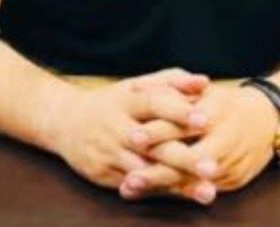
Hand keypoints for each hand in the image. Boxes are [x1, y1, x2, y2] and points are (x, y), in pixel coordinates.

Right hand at [47, 68, 209, 190]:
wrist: (66, 122)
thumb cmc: (115, 102)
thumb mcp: (137, 86)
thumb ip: (171, 81)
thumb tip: (205, 82)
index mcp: (127, 100)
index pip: (154, 104)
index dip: (178, 112)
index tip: (205, 120)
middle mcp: (117, 127)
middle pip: (153, 144)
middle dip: (183, 158)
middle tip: (213, 167)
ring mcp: (110, 153)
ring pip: (146, 171)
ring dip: (177, 183)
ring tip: (207, 192)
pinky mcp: (104, 175)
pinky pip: (136, 186)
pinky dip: (161, 192)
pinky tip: (184, 198)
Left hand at [121, 83, 276, 202]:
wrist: (270, 118)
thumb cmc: (228, 102)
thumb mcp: (204, 91)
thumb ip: (174, 90)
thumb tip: (138, 87)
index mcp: (215, 112)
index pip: (182, 123)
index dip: (157, 131)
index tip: (132, 137)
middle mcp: (223, 140)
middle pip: (185, 158)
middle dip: (155, 171)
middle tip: (127, 178)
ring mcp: (229, 164)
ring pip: (192, 179)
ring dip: (160, 186)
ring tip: (131, 188)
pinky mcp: (233, 181)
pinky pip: (203, 188)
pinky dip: (178, 192)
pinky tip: (155, 195)